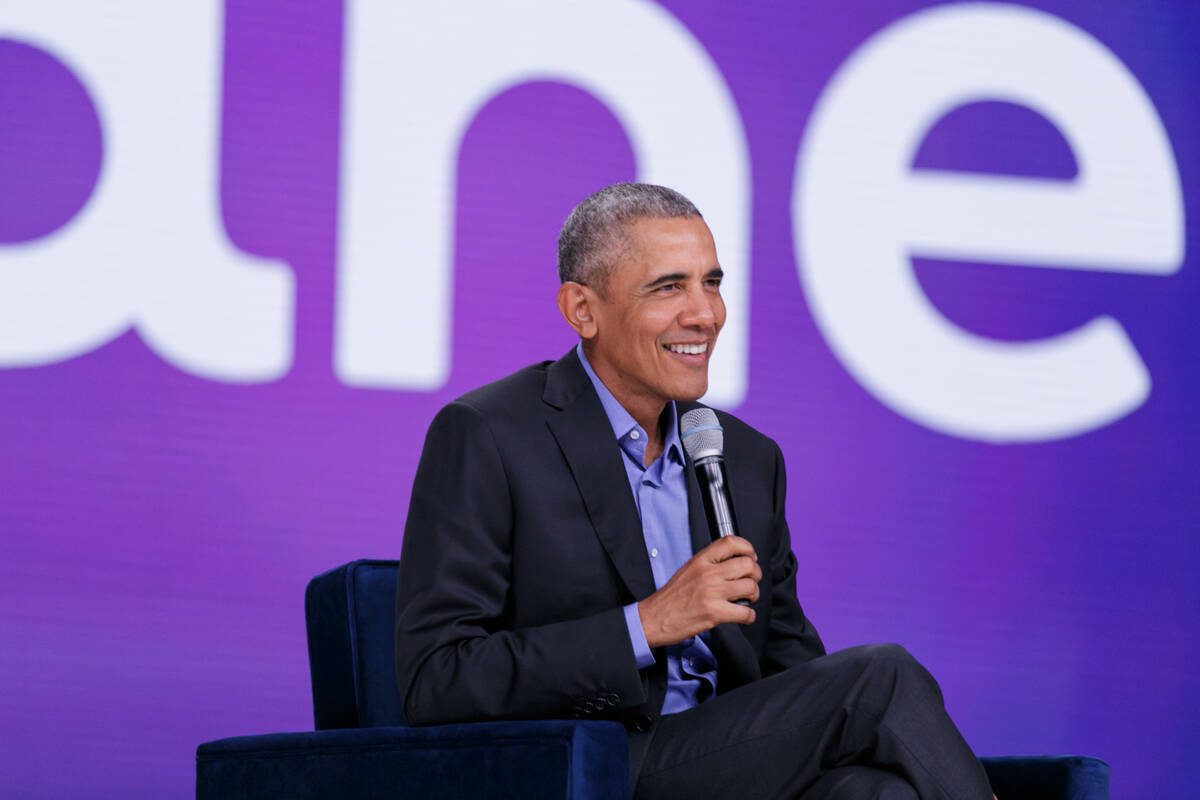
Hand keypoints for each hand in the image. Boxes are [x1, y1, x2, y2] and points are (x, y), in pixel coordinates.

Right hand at [637, 536, 760, 648]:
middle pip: (747, 565)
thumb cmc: (670, 598)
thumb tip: (733, 562)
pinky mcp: (714, 613)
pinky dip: (749, 616)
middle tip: (751, 580)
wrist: (653, 618)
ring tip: (747, 599)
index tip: (751, 556)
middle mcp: (707, 574)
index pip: (731, 542)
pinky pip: (746, 613)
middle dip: (756, 574)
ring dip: (754, 595)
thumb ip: (709, 564)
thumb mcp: (688, 570)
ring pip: (750, 587)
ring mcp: (712, 593)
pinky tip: (742, 615)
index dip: (747, 548)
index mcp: (700, 561)